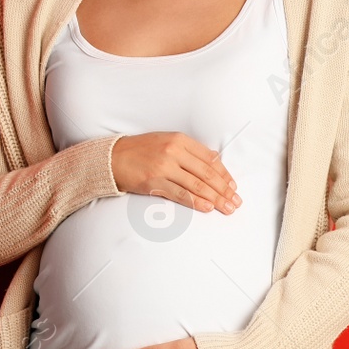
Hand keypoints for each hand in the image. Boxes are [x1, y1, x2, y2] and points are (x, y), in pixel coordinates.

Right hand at [111, 132, 240, 214]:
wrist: (113, 157)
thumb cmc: (141, 150)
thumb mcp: (166, 141)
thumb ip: (189, 150)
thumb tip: (213, 162)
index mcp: (180, 139)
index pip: (210, 158)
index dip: (224, 174)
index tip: (233, 186)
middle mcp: (174, 151)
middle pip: (206, 173)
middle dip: (224, 189)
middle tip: (235, 201)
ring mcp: (164, 166)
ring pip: (196, 184)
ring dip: (215, 198)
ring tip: (226, 208)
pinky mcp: (154, 181)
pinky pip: (180, 194)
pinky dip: (196, 202)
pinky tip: (207, 208)